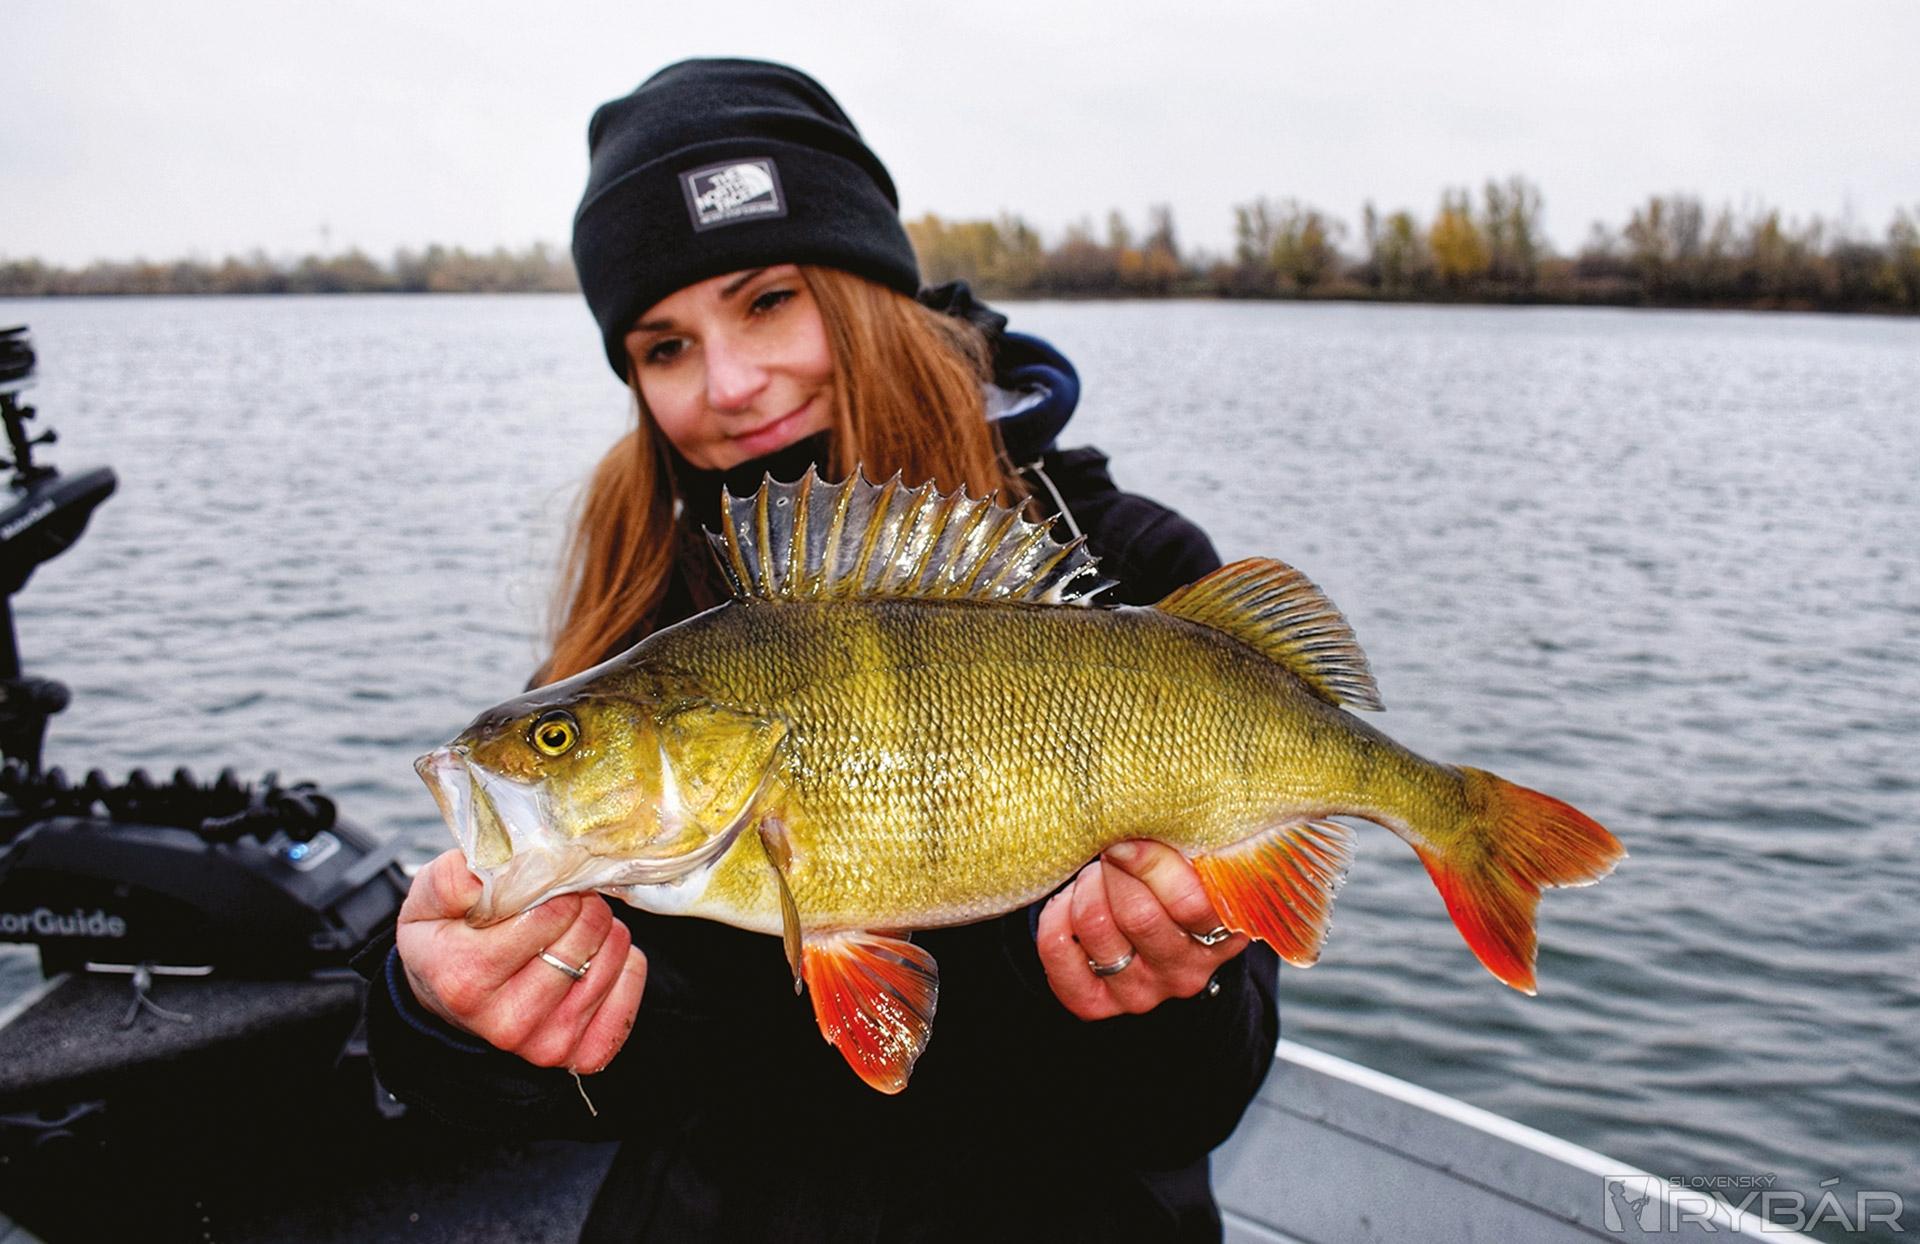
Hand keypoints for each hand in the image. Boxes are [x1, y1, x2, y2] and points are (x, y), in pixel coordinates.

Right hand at [394, 849, 647, 1073]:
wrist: (447, 995)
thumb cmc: (444, 939)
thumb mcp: (427, 900)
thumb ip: (452, 878)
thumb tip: (498, 866)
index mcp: (466, 980)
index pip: (549, 914)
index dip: (554, 887)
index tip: (544, 885)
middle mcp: (507, 1022)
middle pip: (586, 933)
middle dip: (580, 904)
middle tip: (563, 902)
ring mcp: (547, 1044)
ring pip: (614, 954)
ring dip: (602, 929)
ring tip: (573, 929)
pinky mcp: (582, 1054)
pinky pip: (632, 986)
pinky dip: (623, 962)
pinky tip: (591, 957)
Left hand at [1035, 839, 1249, 1019]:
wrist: (1148, 937)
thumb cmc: (1173, 885)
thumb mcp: (1196, 864)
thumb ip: (1187, 844)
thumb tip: (1150, 807)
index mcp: (1223, 935)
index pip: (1190, 903)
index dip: (1153, 863)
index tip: (1130, 840)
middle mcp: (1186, 973)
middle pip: (1138, 915)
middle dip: (1115, 869)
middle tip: (1112, 853)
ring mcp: (1141, 995)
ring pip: (1095, 926)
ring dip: (1086, 887)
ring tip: (1095, 877)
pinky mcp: (1096, 1004)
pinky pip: (1058, 950)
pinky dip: (1054, 916)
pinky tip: (1069, 905)